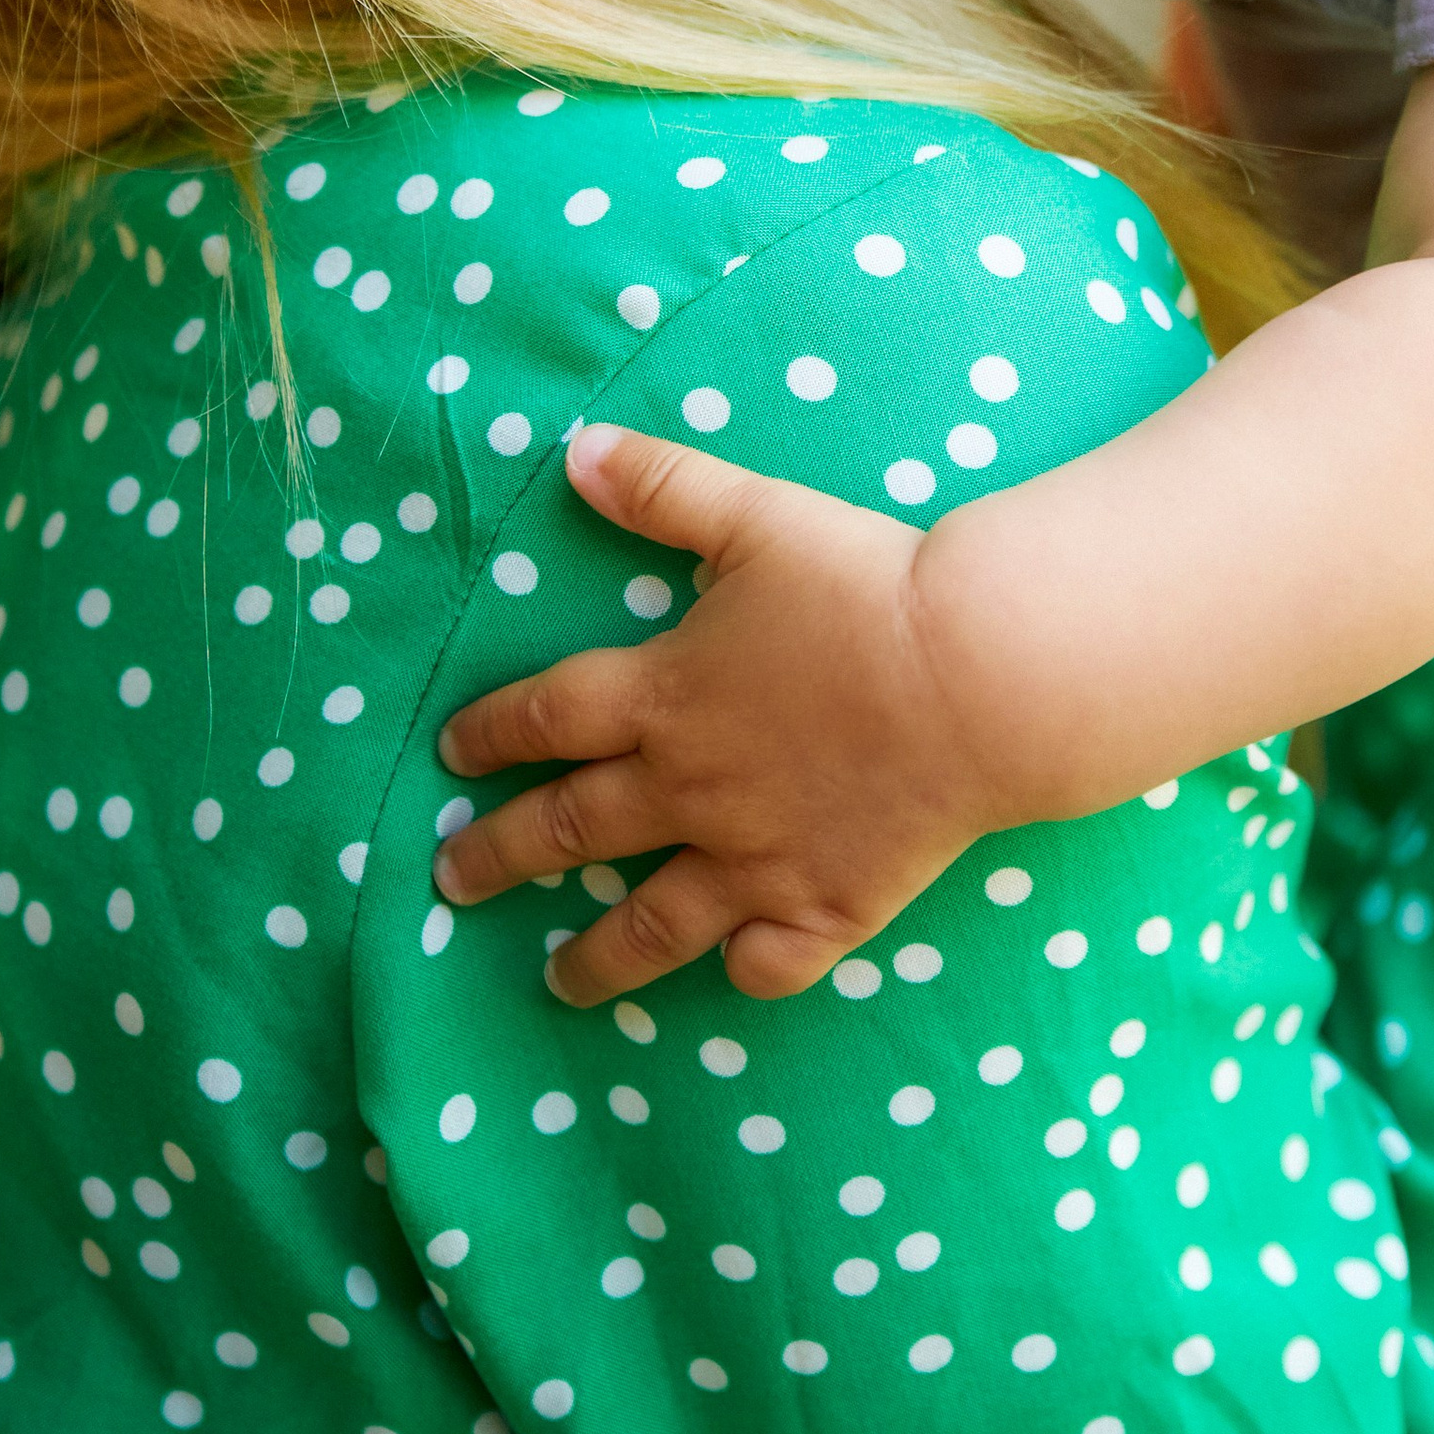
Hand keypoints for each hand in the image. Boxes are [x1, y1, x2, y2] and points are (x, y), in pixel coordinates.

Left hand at [431, 424, 995, 1004]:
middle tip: (453, 880)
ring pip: (650, 926)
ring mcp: (754, 861)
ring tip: (556, 980)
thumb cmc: (867, 589)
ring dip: (592, 958)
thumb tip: (575, 453)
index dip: (489, 734)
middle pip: (569, 830)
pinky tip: (731, 968)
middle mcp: (689, 792)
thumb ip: (663, 488)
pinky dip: (743, 970)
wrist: (981, 676)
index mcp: (662, 697)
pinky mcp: (826, 907)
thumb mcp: (757, 516)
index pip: (544, 718)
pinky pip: (767, 963)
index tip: (454, 752)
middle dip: (498, 855)